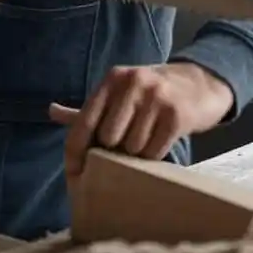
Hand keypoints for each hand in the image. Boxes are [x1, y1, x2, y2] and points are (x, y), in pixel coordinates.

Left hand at [49, 63, 233, 176]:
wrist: (201, 83)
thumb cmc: (152, 93)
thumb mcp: (119, 93)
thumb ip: (88, 108)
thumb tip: (51, 111)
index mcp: (113, 78)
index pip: (84, 120)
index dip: (76, 150)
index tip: (74, 175)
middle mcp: (132, 82)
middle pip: (107, 139)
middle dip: (115, 150)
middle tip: (127, 144)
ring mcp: (156, 96)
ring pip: (132, 147)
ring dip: (137, 152)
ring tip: (147, 138)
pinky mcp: (176, 114)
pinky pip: (154, 151)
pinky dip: (155, 154)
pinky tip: (161, 140)